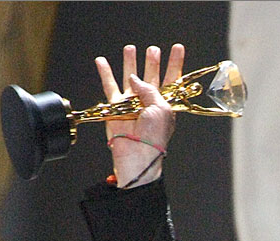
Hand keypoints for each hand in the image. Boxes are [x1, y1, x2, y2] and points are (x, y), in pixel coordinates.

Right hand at [94, 43, 184, 186]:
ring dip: (131, 63)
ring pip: (130, 78)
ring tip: (130, 48)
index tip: (177, 48)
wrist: (138, 153)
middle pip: (151, 76)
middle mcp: (149, 102)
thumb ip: (149, 88)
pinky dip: (105, 73)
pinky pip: (109, 86)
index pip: (172, 79)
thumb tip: (134, 77)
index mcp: (165, 104)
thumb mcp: (161, 108)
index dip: (174, 64)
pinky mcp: (115, 107)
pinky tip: (102, 61)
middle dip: (153, 62)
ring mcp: (132, 104)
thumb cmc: (154, 134)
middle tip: (153, 49)